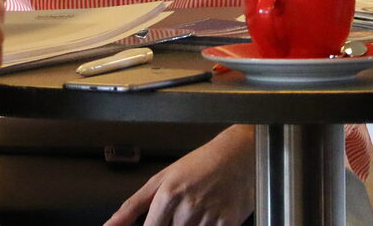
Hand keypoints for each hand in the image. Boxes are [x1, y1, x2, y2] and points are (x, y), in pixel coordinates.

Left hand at [104, 125, 255, 225]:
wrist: (239, 153)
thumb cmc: (200, 164)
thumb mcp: (163, 178)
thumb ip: (133, 206)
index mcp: (167, 196)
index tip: (158, 224)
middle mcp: (187, 208)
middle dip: (174, 225)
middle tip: (182, 211)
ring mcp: (208, 217)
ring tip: (197, 210)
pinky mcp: (228, 224)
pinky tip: (209, 216)